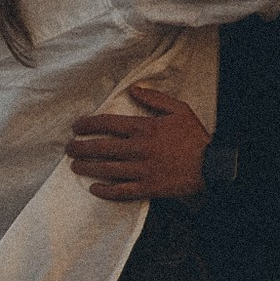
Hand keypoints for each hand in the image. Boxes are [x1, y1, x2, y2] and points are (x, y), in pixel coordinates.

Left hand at [63, 82, 211, 201]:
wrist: (211, 165)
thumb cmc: (194, 136)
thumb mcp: (178, 109)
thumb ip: (154, 98)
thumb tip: (134, 89)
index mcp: (144, 128)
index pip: (108, 124)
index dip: (88, 125)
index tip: (76, 127)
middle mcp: (138, 149)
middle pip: (101, 148)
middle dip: (81, 147)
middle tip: (68, 148)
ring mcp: (142, 170)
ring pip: (107, 169)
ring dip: (88, 167)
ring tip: (75, 165)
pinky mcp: (148, 188)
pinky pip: (122, 191)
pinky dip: (106, 191)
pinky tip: (95, 189)